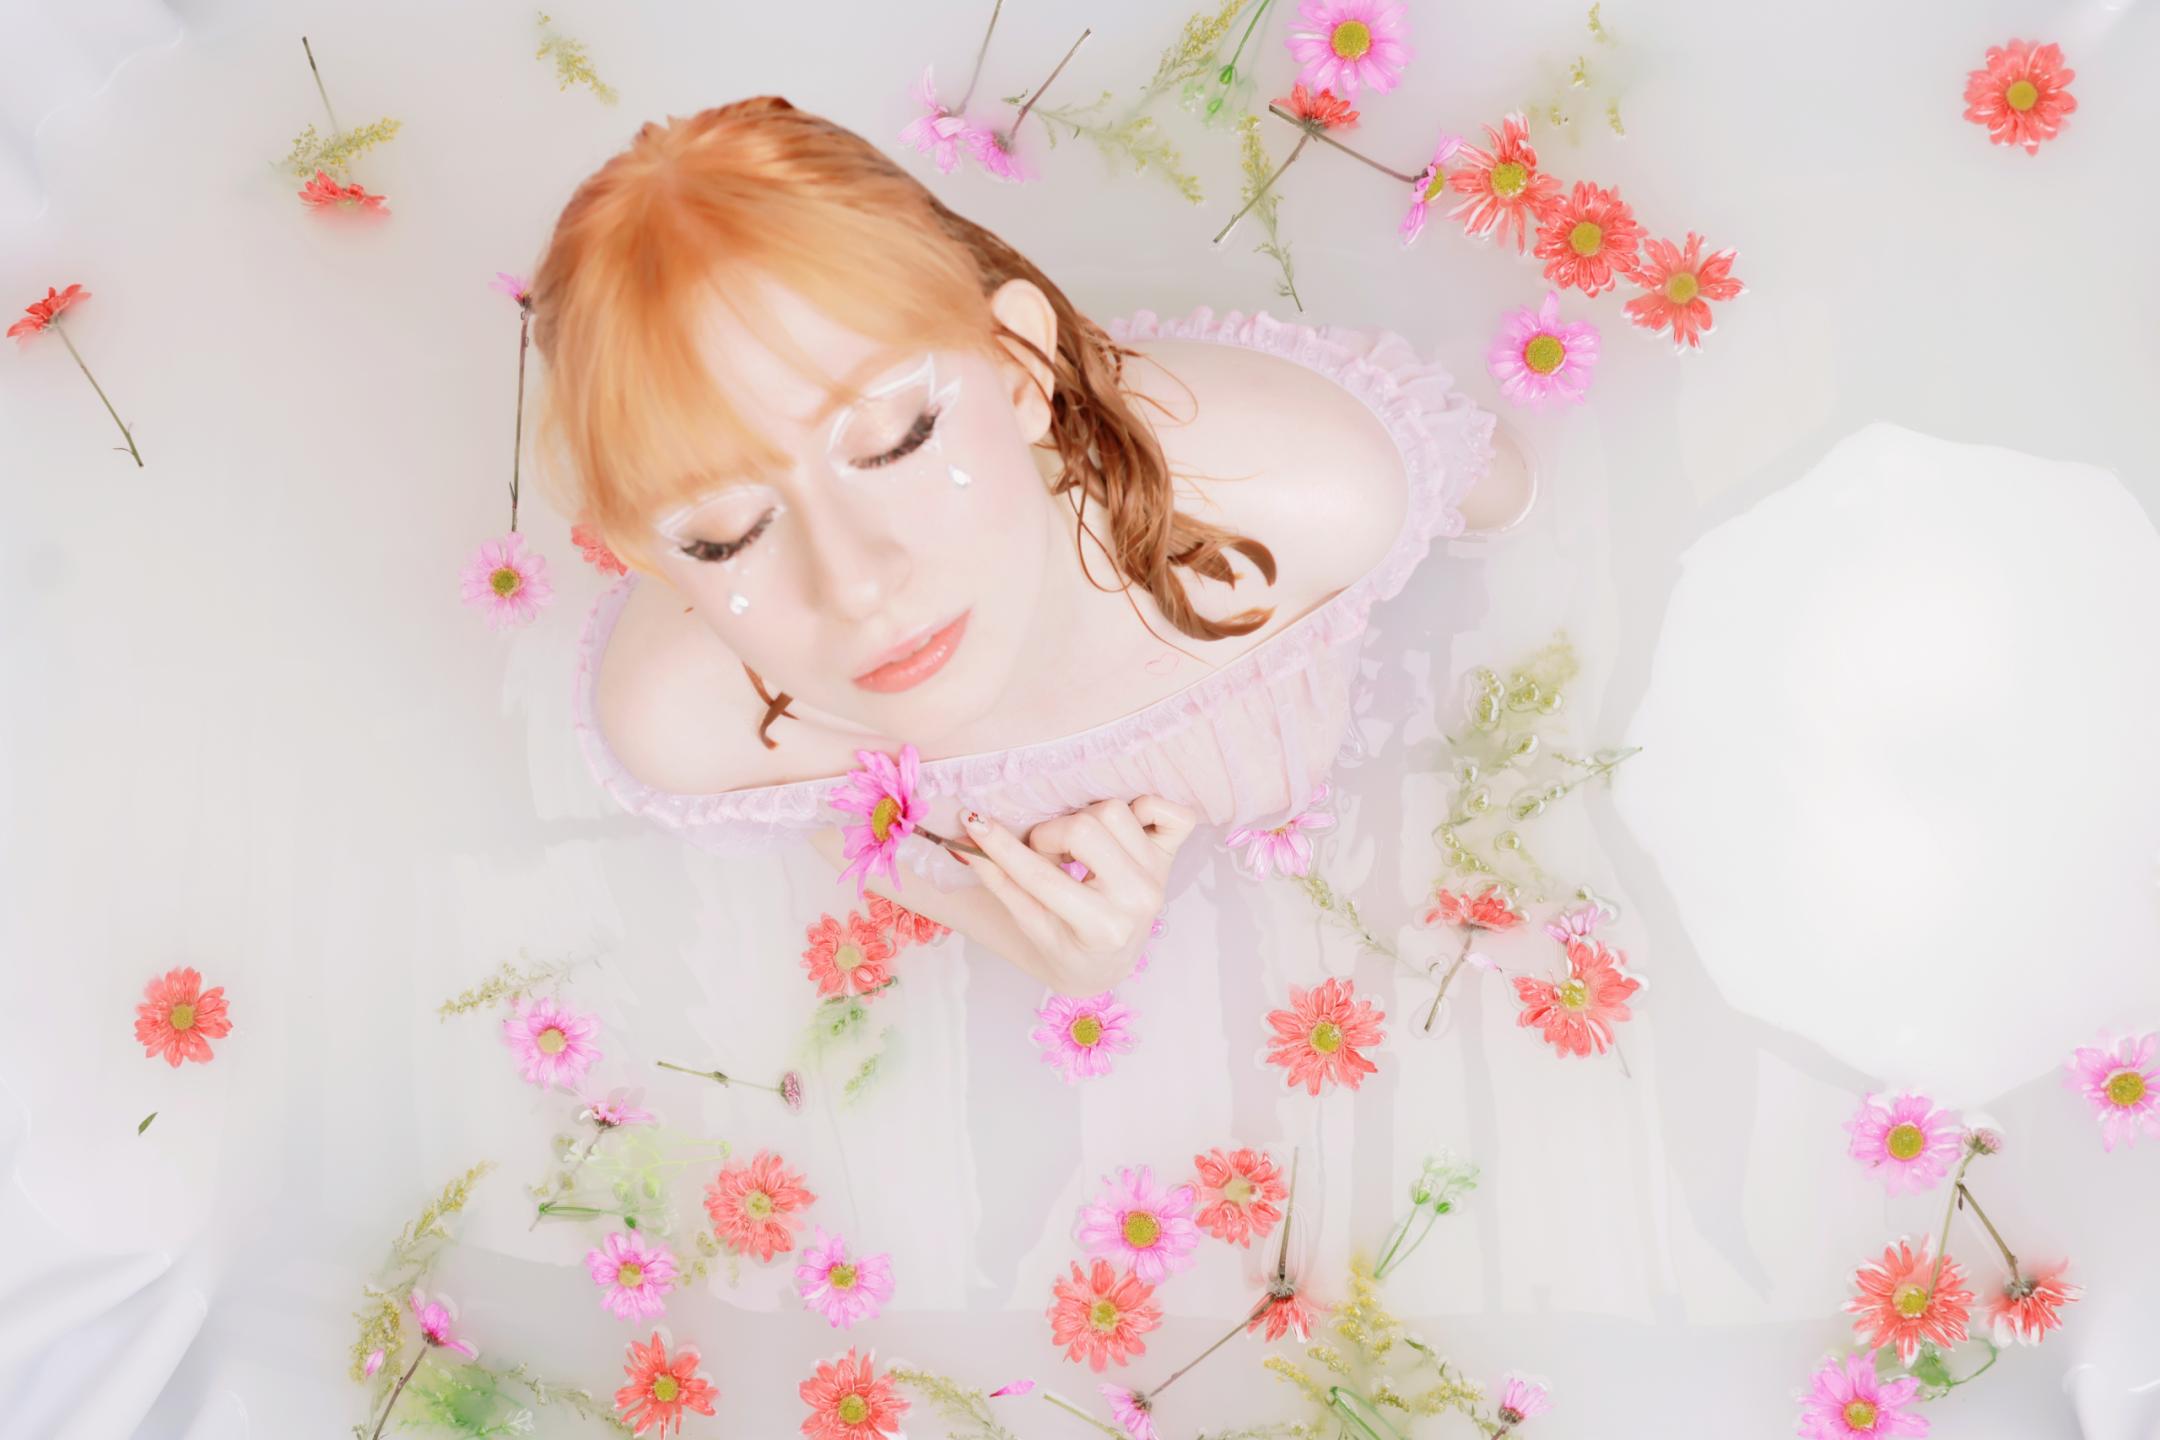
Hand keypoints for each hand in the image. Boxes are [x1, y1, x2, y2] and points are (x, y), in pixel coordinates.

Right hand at [958, 796, 1197, 995]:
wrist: (1108, 960)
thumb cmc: (1065, 945)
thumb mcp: (1030, 924)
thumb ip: (1000, 882)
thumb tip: (963, 842)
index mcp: (1103, 928)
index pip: (1043, 876)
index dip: (1002, 846)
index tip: (973, 821)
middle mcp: (1139, 899)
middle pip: (1084, 828)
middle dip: (1049, 835)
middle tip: (1042, 853)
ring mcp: (1160, 875)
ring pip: (1114, 811)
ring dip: (1084, 821)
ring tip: (1074, 848)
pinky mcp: (1173, 856)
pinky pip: (1174, 813)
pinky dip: (1146, 809)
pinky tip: (1119, 831)